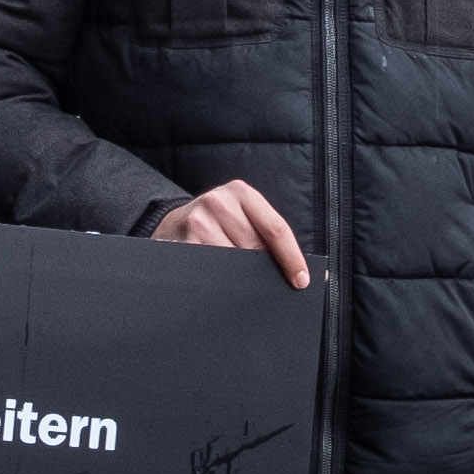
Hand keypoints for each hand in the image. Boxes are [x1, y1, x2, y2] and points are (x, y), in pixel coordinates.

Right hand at [149, 179, 309, 286]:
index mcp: (241, 192)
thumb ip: (267, 233)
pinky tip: (219, 276)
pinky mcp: (183, 242)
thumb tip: (303, 271)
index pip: (276, 228)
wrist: (170, 225)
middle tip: (262, 280)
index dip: (291, 258)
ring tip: (235, 274)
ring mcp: (198, 221)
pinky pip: (213, 269)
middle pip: (255, 248)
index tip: (300, 281)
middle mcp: (219, 202)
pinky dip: (221, 278)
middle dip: (263, 269)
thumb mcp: (241, 215)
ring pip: (235, 262)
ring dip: (240, 275)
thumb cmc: (215, 224)